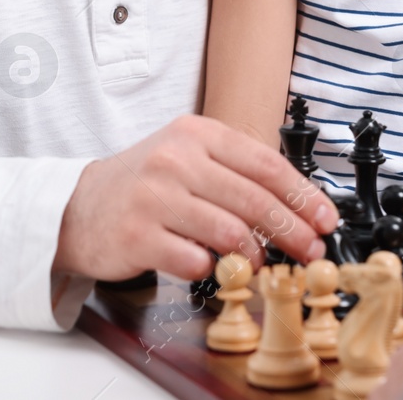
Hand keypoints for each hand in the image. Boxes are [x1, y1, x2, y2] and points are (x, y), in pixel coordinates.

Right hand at [54, 114, 337, 280]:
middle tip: (312, 251)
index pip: (264, 163)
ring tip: (262, 264)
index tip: (325, 219)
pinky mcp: (137, 236)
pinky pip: (194, 259)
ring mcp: (154, 198)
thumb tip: (295, 204)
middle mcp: (175, 160)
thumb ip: (233, 172)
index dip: (302, 195)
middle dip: (293, 231)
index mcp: (195, 133)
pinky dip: (212, 268)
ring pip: (229, 231)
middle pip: (253, 199)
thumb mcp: (186, 159)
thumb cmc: (142, 185)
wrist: (77, 209)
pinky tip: (213, 267)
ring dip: (256, 255)